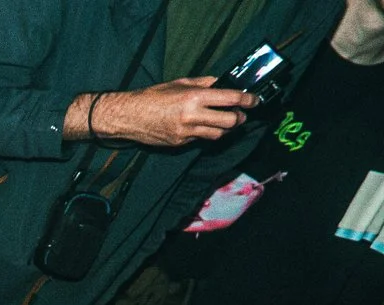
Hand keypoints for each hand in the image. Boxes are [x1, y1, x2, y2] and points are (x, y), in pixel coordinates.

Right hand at [89, 78, 255, 146]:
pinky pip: (200, 139)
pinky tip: (202, 126)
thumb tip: (221, 83)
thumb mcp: (179, 83)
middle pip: (230, 121)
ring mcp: (186, 132)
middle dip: (240, 118)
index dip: (247, 100)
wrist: (129, 116)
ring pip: (218, 133)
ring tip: (226, 122)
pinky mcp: (180, 143)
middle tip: (242, 114)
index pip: (230, 99)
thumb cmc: (152, 97)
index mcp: (194, 97)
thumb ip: (203, 83)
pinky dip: (206, 132)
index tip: (254, 100)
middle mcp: (192, 115)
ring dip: (226, 128)